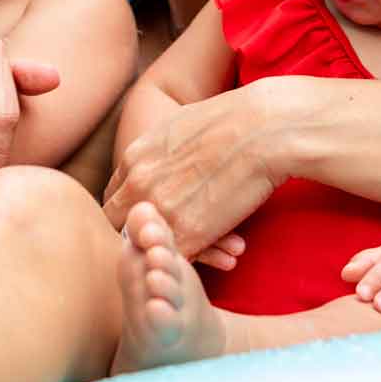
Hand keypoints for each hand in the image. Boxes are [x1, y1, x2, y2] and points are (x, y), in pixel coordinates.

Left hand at [102, 82, 283, 262]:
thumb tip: (160, 161)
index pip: (115, 198)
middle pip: (119, 225)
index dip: (132, 211)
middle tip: (171, 238)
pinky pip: (177, 257)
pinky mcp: (188, 232)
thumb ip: (158, 152)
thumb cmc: (232, 121)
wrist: (265, 127)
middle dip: (141, 234)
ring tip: (210, 249)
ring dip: (171, 249)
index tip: (154, 218)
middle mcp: (139, 184)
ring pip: (147, 245)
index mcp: (135, 157)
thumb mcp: (178, 127)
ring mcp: (160, 210)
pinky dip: (197, 260)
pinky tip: (223, 254)